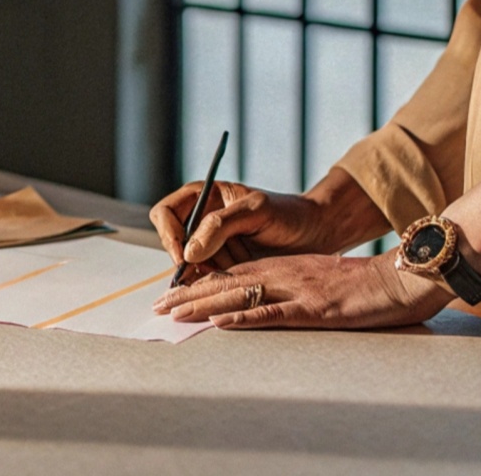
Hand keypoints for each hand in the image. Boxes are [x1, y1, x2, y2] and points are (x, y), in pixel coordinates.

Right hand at [148, 169, 389, 282]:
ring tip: (241, 264)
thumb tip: (189, 253)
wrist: (316, 234)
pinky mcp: (221, 265)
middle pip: (173, 244)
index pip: (165, 213)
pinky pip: (205, 279)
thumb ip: (220, 225)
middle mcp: (200, 221)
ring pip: (189, 266)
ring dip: (210, 271)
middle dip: (192, 259)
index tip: (184, 256)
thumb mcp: (256, 210)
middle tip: (217, 267)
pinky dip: (218, 283)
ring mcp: (209, 245)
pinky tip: (240, 276)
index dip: (169, 235)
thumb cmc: (289, 214)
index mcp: (202, 197)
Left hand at [150, 252, 455, 329]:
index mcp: (284, 267)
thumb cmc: (365, 285)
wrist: (403, 278)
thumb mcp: (320, 280)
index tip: (171, 295)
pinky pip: (273, 313)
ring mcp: (297, 290)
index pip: (231, 273)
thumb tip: (265, 301)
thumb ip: (291, 287)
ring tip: (173, 313)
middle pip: (226, 282)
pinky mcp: (314, 308)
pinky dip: (244, 317)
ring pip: (240, 294)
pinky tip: (220, 322)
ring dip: (203, 305)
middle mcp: (284, 274)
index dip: (198, 284)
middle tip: (157, 307)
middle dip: (188, 294)